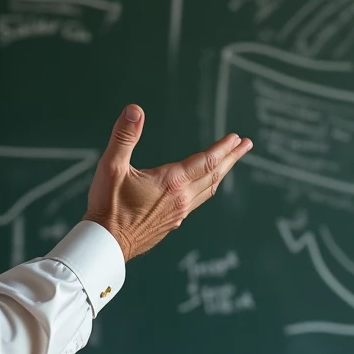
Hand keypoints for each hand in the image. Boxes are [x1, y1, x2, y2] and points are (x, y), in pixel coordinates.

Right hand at [82, 104, 252, 262]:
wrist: (106, 243)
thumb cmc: (107, 206)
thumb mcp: (111, 166)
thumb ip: (124, 136)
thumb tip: (135, 110)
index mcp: (172, 182)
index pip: (207, 160)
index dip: (223, 147)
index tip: (237, 137)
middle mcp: (181, 198)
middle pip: (214, 174)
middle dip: (232, 158)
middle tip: (247, 145)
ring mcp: (179, 213)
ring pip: (208, 190)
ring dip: (221, 173)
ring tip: (230, 163)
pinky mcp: (172, 223)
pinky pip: (197, 202)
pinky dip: (207, 189)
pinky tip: (204, 188)